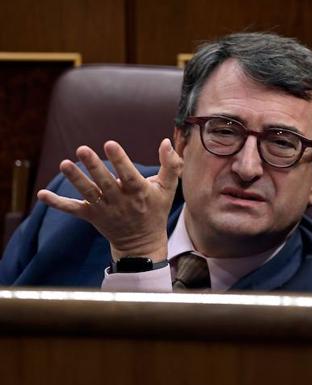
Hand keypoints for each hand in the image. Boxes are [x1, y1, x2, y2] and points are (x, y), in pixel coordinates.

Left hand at [37, 139, 182, 261]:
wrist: (142, 243)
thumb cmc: (155, 210)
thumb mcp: (168, 189)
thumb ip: (170, 165)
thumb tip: (165, 141)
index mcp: (139, 192)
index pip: (128, 174)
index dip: (119, 160)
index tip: (110, 144)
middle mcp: (121, 201)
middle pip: (105, 182)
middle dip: (93, 166)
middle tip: (82, 149)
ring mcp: (105, 210)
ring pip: (88, 193)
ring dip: (75, 179)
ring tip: (64, 164)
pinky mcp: (92, 216)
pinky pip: (73, 210)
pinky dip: (57, 203)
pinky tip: (41, 194)